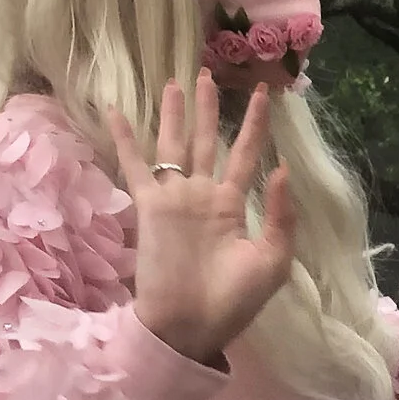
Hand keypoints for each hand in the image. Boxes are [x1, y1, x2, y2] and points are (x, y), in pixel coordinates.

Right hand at [114, 74, 294, 366]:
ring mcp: (174, 199)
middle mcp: (203, 196)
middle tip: (206, 73)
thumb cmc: (233, 301)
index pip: (246, 155)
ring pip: (173, 145)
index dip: (254, 125)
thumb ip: (281, 216)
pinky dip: (123, 139)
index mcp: (234, 207)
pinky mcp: (149, 206)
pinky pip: (134, 165)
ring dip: (172, 114)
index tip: (265, 94)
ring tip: (174, 81)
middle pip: (206, 141)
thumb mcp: (272, 260)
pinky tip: (115, 110)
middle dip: (207, 108)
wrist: (190, 326)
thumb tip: (283, 171)